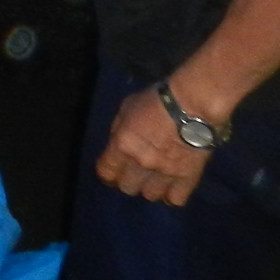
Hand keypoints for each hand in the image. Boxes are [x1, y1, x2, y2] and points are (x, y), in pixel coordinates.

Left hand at [96, 85, 210, 205]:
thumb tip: (117, 145)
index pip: (106, 172)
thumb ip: (119, 130)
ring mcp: (165, 172)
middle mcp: (141, 162)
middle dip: (128, 181)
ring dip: (150, 188)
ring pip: (150, 195)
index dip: (107, 174)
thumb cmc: (156, 100)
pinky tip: (171, 187)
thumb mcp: (126, 108)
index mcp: (123, 144)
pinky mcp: (188, 177)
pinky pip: (175, 199)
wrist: (192, 105)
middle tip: (135, 173)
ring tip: (154, 180)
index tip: (112, 172)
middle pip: (128, 188)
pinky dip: (172, 195)